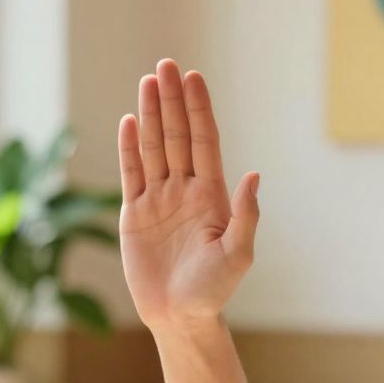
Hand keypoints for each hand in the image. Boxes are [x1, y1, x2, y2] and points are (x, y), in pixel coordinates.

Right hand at [116, 59, 259, 330]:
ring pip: (153, 148)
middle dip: (172, 101)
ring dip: (151, 115)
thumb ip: (246, 215)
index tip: (193, 78)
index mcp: (212, 195)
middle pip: (177, 136)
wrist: (181, 317)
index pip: (204, 142)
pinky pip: (131, 174)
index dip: (198, 109)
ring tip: (148, 82)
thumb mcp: (238, 254)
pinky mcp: (135, 215)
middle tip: (166, 65)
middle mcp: (185, 191)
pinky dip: (129, 148)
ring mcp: (158, 200)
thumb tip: (254, 175)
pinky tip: (130, 121)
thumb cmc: (214, 290)